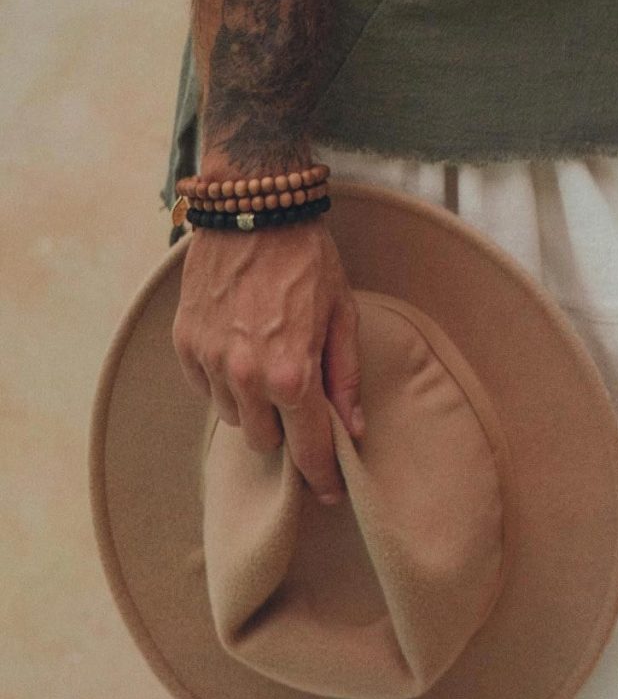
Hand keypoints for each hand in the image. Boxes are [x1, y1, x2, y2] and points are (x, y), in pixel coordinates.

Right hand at [172, 218, 365, 504]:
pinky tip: (241, 350)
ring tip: (270, 364)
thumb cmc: (307, 256)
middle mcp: (247, 376)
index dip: (323, 475)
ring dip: (255, 406)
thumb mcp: (343, 312)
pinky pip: (206, 389)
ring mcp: (210, 362)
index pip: (308, 447)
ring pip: (235, 418)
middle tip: (301, 402)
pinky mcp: (185, 344)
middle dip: (287, 430)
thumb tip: (352, 428)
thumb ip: (345, 376)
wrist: (255, 206)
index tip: (331, 491)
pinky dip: (225, 382)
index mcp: (292, 373)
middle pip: (266, 441)